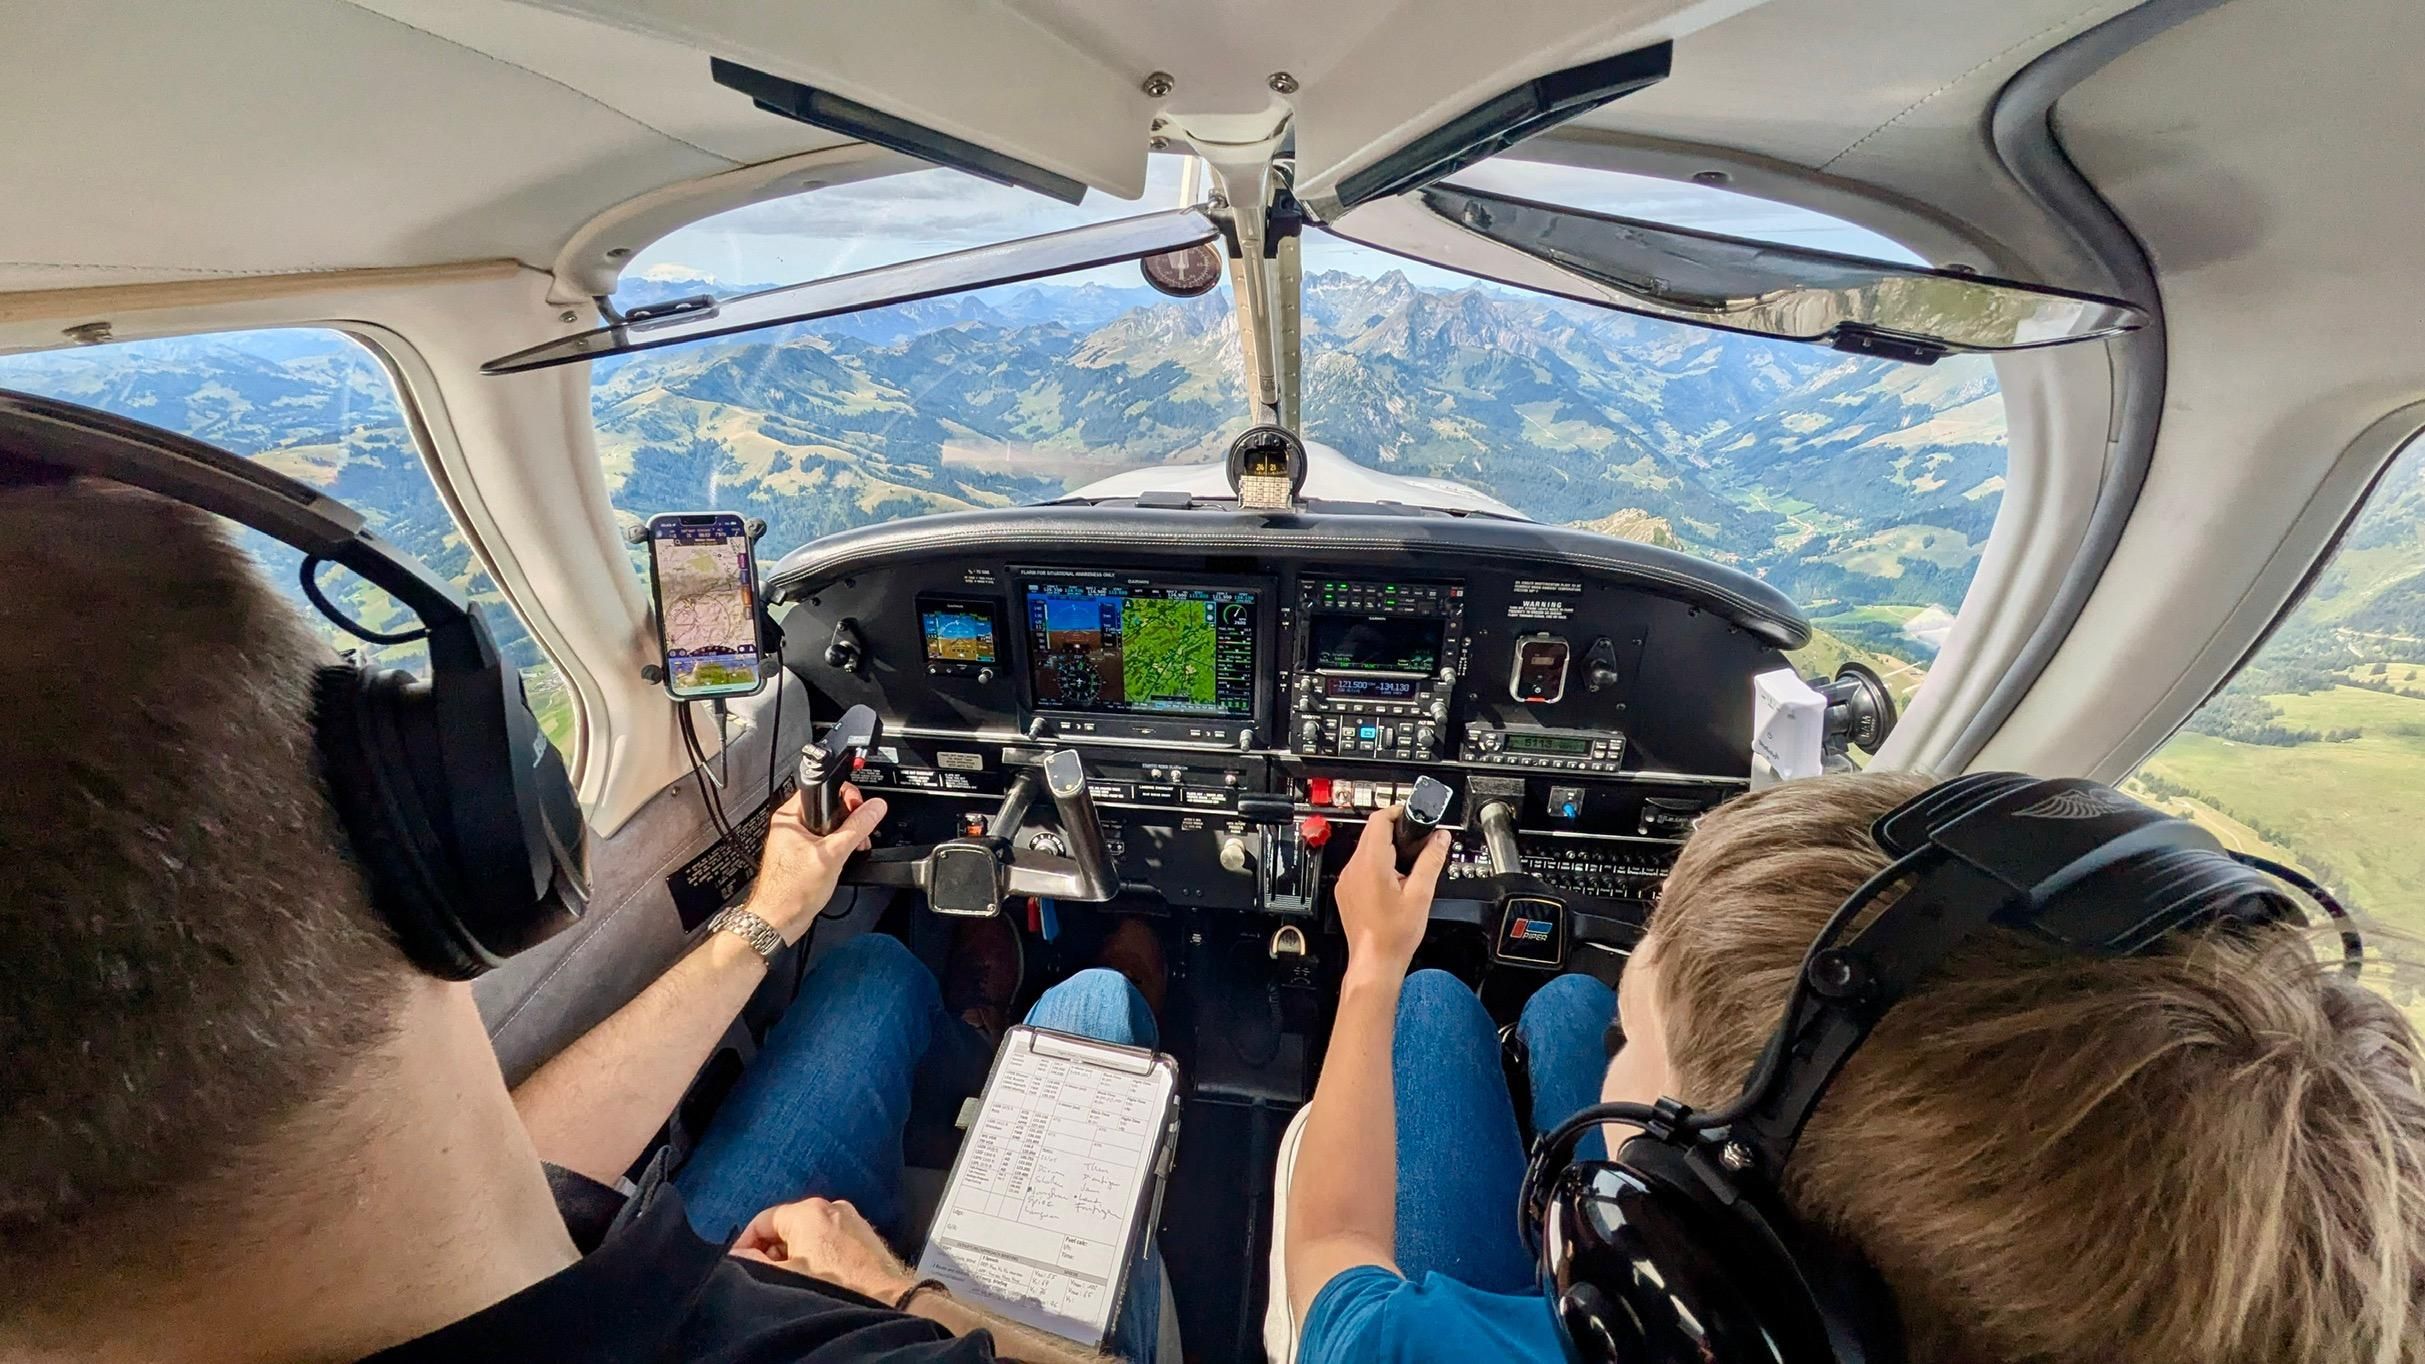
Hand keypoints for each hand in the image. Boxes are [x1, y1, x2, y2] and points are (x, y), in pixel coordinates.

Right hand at [730, 1196, 914, 1302]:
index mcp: (808, 1211)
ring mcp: (852, 1219)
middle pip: (787, 1224)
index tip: (740, 1261)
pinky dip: (818, 1253)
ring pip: (810, 1232)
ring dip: (796, 1253)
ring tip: (794, 1280)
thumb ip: (754, 1261)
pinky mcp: (865, 1235)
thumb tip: (738, 1254)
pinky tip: (819, 1277)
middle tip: (767, 1275)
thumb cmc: (837, 1287)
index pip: (764, 1219)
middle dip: (773, 1249)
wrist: (886, 1300)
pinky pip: (831, 1239)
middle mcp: (832, 1207)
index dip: (747, 1241)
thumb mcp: (785, 1276)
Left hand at [745, 784, 886, 942]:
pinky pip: (825, 843)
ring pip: (829, 828)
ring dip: (846, 837)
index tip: (858, 810)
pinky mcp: (802, 856)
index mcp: (790, 816)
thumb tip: (875, 807)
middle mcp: (791, 826)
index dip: (845, 797)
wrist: (779, 920)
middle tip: (859, 835)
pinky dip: (837, 850)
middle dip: (850, 821)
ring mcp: (796, 841)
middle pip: (829, 809)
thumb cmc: (791, 891)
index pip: (822, 791)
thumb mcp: (833, 854)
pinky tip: (842, 861)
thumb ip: (857, 827)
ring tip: (853, 850)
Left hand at [1334, 806, 1448, 979]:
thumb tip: (1440, 839)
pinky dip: (1377, 868)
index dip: (1399, 813)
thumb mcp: (1421, 894)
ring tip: (1408, 870)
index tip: (1414, 817)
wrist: (1375, 962)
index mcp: (1370, 864)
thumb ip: (1431, 861)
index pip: (1379, 820)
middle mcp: (1353, 869)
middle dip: (1397, 835)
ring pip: (1366, 851)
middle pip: (1372, 834)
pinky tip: (1393, 885)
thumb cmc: (1394, 935)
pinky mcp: (1346, 892)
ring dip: (1387, 852)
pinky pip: (1361, 868)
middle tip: (1418, 844)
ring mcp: (1347, 881)